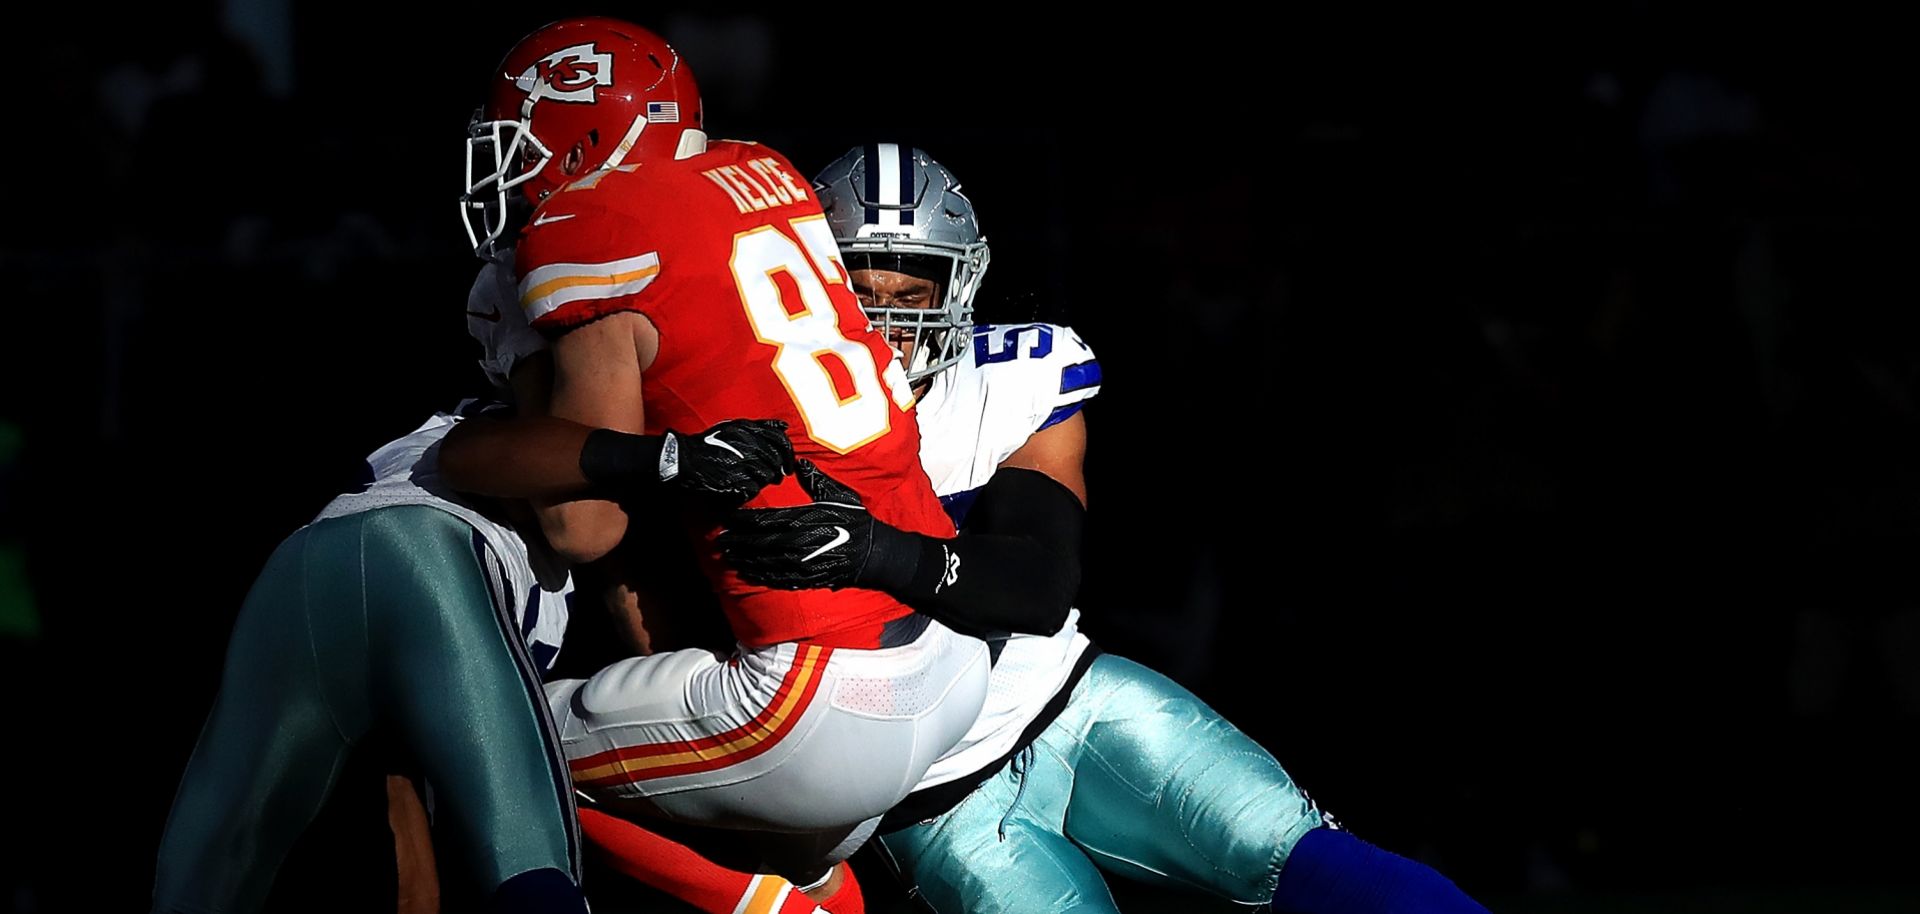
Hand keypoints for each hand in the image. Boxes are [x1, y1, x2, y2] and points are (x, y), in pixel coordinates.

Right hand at [662, 418, 796, 507]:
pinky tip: (742, 487)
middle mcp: (748, 444)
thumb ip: (761, 425)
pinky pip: (754, 488)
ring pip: (767, 476)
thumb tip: (784, 425)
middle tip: (776, 477)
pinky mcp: (735, 480)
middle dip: (778, 471)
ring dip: (763, 480)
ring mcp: (742, 462)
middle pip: (776, 461)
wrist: (683, 459)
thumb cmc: (709, 444)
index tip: (789, 465)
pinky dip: (750, 490)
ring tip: (753, 480)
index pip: (780, 441)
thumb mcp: (734, 427)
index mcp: (749, 430)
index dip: (788, 455)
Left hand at [717, 459, 880, 588]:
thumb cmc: (856, 521)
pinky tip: (749, 573)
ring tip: (728, 557)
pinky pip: (779, 577)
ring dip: (745, 559)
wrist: (874, 553)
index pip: (765, 520)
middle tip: (720, 541)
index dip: (743, 520)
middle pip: (760, 542)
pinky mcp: (808, 577)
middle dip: (738, 542)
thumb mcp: (839, 495)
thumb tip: (800, 463)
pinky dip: (762, 576)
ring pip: (766, 562)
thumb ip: (816, 480)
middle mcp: (799, 542)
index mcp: (804, 519)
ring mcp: (802, 562)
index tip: (727, 519)